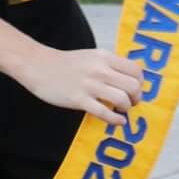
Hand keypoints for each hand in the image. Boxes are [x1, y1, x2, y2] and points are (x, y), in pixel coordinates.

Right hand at [20, 43, 148, 123]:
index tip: (135, 90)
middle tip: (131, 103)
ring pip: (122, 99)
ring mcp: (90, 85)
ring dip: (126, 108)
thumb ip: (109, 65)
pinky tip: (118, 121)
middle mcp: (100, 69)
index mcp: (105, 57)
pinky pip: (104, 112)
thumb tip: (128, 80)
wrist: (39, 66)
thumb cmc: (66, 63)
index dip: (140, 83)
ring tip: (121, 110)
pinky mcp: (79, 99)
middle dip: (136, 98)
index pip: (136, 70)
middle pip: (133, 86)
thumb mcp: (92, 56)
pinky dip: (115, 119)